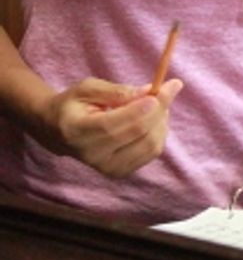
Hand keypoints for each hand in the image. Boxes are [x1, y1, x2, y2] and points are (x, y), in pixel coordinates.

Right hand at [42, 77, 182, 177]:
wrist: (59, 133)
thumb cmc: (74, 105)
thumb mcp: (87, 88)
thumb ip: (116, 90)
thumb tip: (148, 92)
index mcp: (77, 131)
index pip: (113, 124)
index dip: (141, 108)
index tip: (160, 89)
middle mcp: (92, 155)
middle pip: (138, 133)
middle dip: (159, 108)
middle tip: (166, 89)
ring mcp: (107, 167)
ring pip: (151, 144)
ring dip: (161, 120)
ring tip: (155, 104)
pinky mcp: (120, 171)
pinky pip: (152, 152)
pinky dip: (159, 132)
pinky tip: (152, 120)